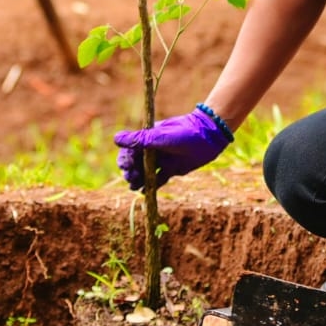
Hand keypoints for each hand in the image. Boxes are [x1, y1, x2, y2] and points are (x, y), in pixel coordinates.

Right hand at [113, 106, 231, 190]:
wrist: (209, 137)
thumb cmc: (184, 133)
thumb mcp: (160, 136)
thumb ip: (138, 140)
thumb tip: (116, 138)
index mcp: (148, 138)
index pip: (129, 150)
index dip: (125, 159)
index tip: (127, 166)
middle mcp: (153, 150)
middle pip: (135, 163)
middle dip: (130, 171)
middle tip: (131, 178)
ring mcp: (162, 160)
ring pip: (145, 173)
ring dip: (138, 180)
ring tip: (135, 187)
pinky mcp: (172, 169)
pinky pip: (158, 180)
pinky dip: (151, 186)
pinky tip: (145, 192)